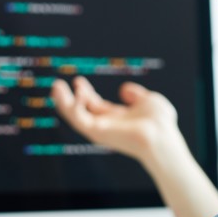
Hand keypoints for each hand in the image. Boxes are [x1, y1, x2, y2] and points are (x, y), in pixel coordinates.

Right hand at [51, 76, 178, 164]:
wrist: (162, 136)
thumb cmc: (160, 123)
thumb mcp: (148, 101)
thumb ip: (135, 95)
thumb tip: (124, 89)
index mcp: (116, 118)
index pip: (94, 106)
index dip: (84, 93)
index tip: (77, 81)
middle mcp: (106, 125)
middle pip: (80, 111)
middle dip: (67, 98)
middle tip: (57, 84)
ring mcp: (100, 130)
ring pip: (75, 117)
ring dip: (63, 102)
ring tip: (56, 87)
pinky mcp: (97, 133)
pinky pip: (79, 120)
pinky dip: (74, 106)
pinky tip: (76, 92)